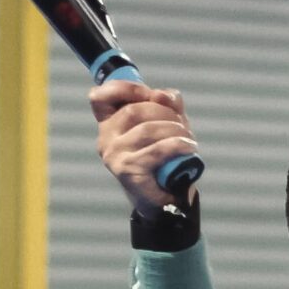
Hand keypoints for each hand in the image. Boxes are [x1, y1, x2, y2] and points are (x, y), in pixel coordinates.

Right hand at [92, 77, 198, 213]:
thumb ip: (166, 105)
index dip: (123, 88)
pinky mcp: (128, 171)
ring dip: (174, 130)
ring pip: (146, 129)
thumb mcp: (166, 126)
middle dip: (163, 112)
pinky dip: (176, 145)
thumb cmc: (164, 160)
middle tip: (182, 125)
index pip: (100, 97)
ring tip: (188, 139)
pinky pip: (156, 150)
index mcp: (110, 125)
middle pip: (132, 110)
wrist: (166, 200)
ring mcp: (114, 155)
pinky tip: (188, 147)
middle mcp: (106, 139)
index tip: (149, 93)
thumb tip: (164, 95)